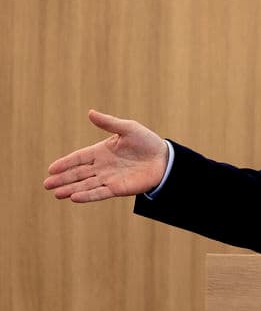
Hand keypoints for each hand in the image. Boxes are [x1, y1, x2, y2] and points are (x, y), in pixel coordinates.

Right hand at [44, 110, 168, 202]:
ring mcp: (109, 178)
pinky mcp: (118, 188)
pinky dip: (87, 195)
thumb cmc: (146, 141)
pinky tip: (75, 197)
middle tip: (47, 185)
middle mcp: (102, 166)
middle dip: (63, 179)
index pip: (79, 158)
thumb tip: (90, 112)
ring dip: (71, 189)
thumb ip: (109, 123)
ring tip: (57, 193)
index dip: (65, 163)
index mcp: (101, 151)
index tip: (51, 169)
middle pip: (78, 173)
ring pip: (86, 185)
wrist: (164, 158)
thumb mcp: (128, 128)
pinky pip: (100, 192)